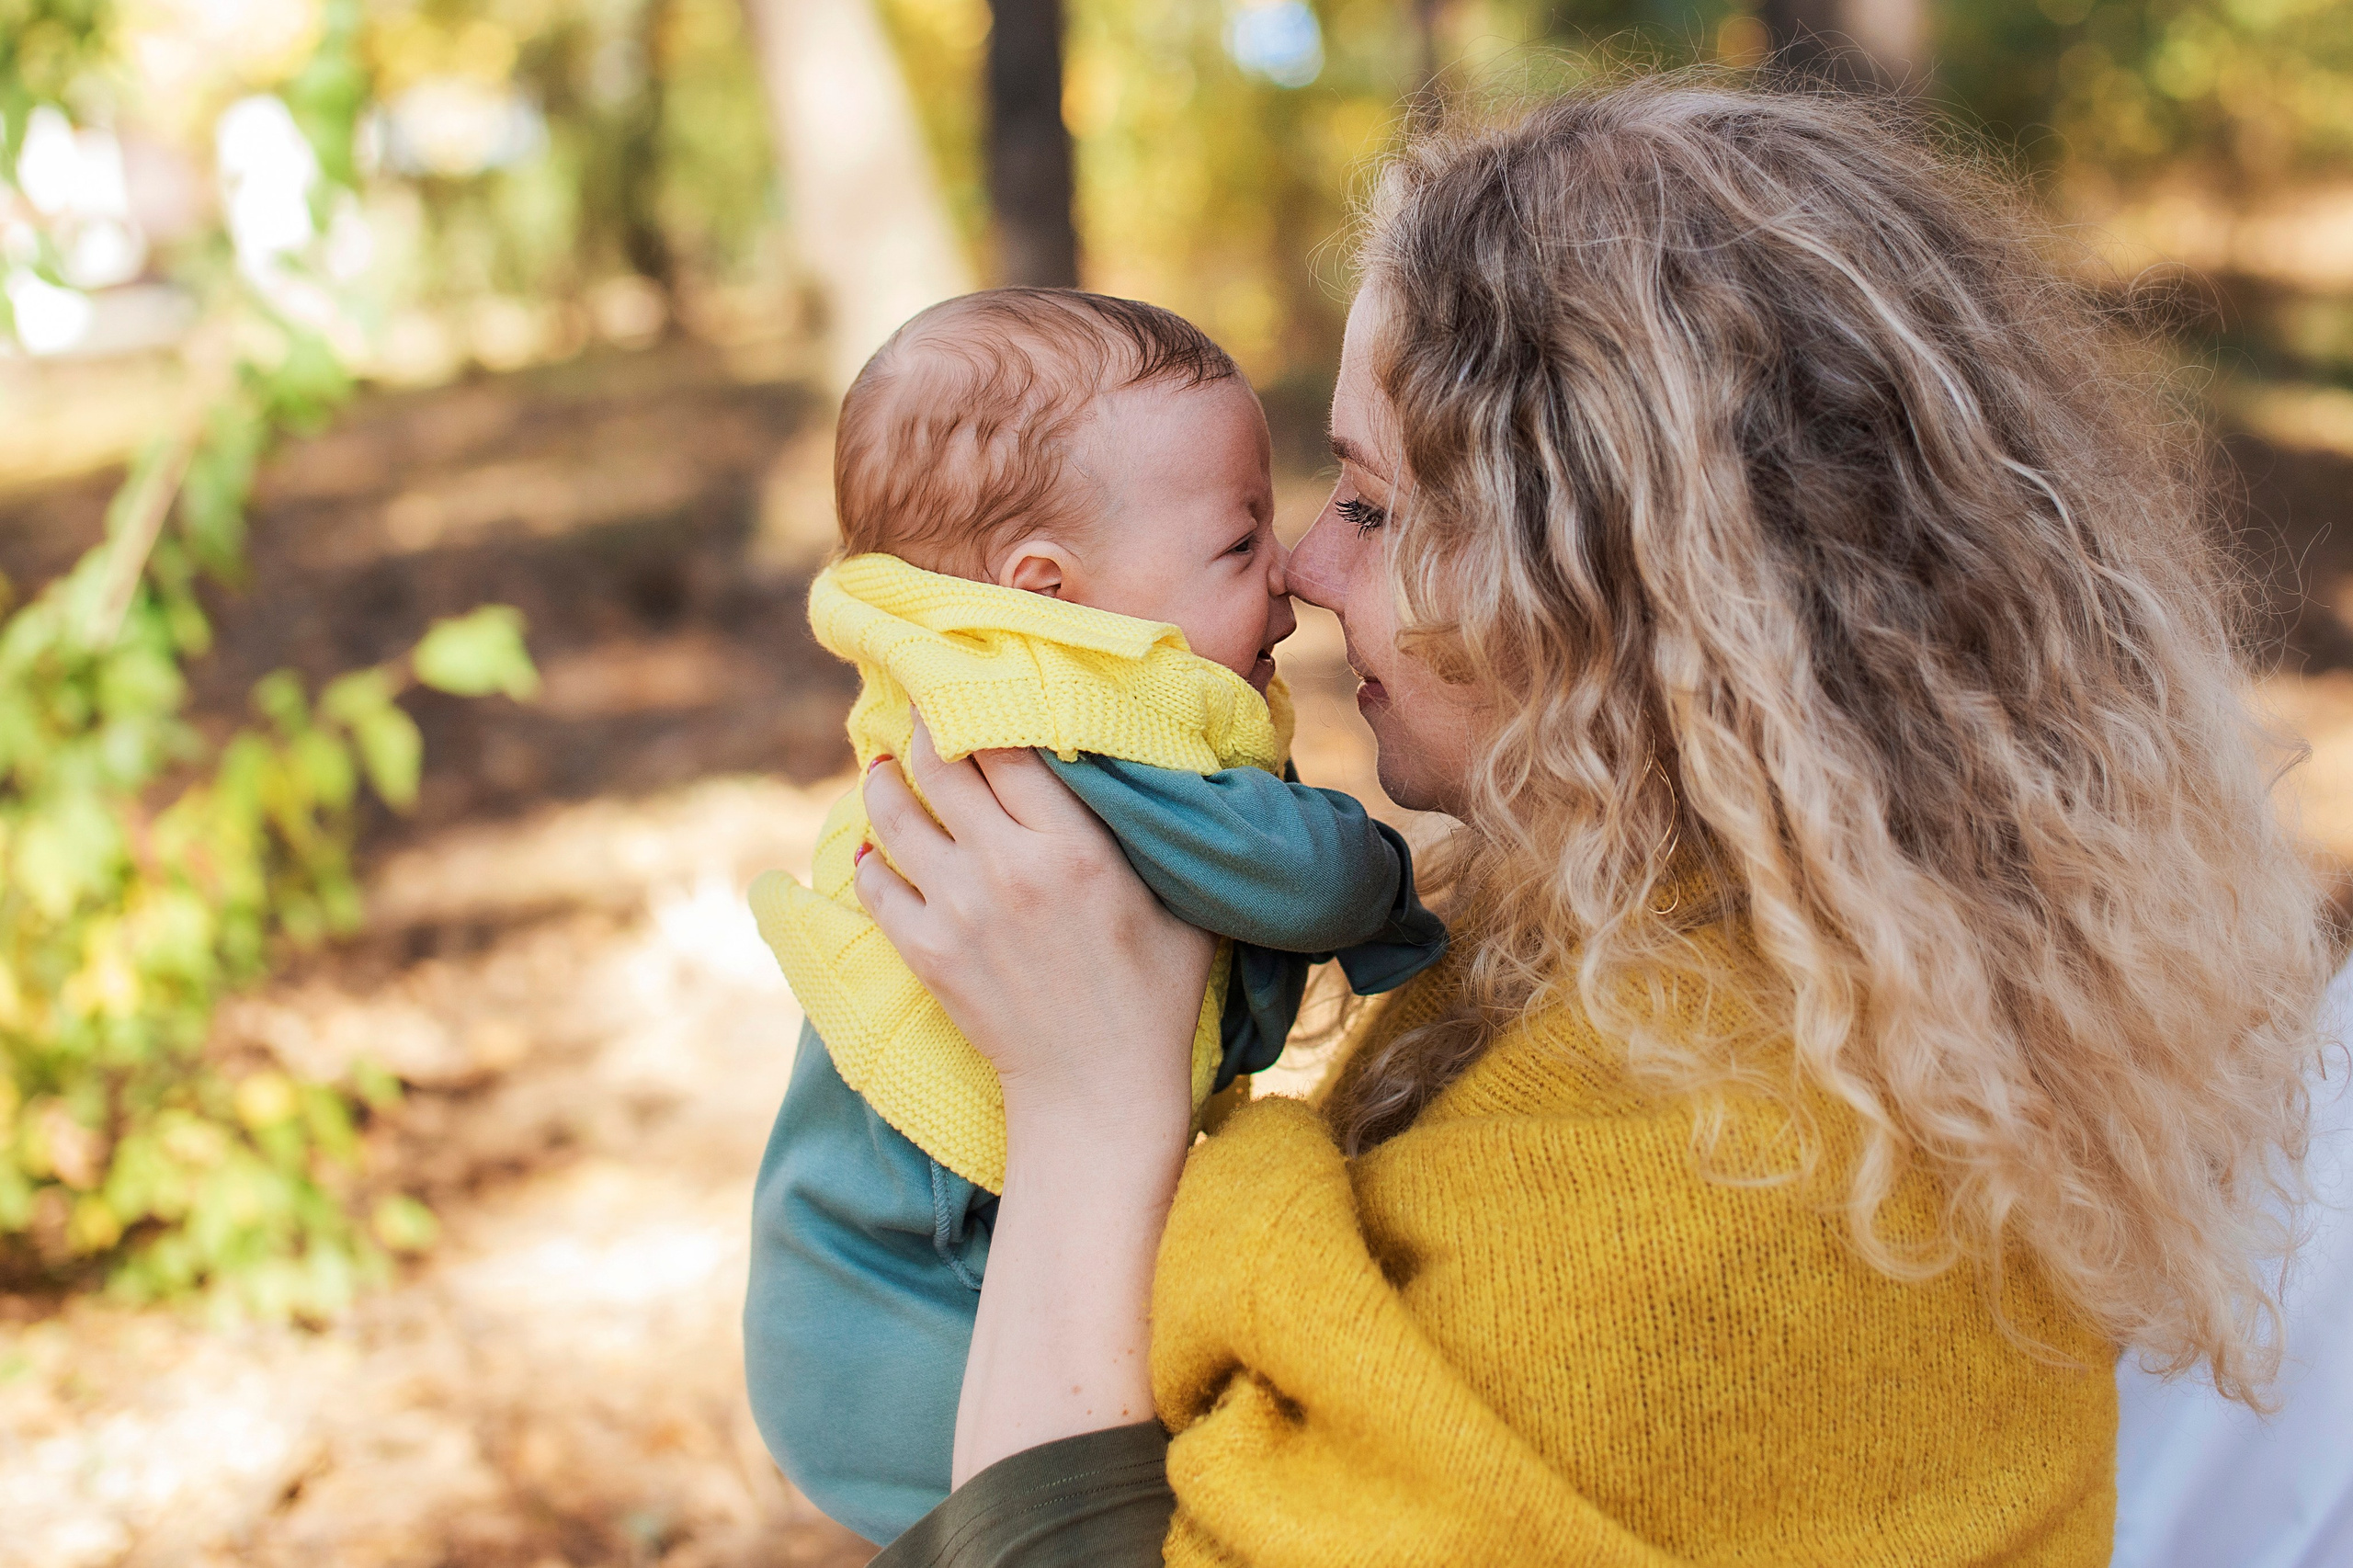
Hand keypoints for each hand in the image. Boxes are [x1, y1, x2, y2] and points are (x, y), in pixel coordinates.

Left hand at [851, 713, 1213, 1482]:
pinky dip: (873, 856)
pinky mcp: (926, 953)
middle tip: (924, 711)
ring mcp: (958, 911)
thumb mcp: (1182, 903)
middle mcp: (1007, 868)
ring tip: (889, 766)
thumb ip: (1163, 830)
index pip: (1007, 742)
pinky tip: (881, 847)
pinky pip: (875, 882)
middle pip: (943, 763)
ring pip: (895, 813)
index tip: (975, 688)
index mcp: (1074, 847)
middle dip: (928, 728)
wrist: (1099, 1094)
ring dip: (887, 780)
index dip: (983, 705)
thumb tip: (1185, 763)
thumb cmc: (1159, 997)